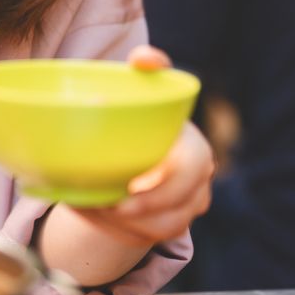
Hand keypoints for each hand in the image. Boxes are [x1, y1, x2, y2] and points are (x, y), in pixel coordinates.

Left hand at [71, 45, 212, 246]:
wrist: (140, 147)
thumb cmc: (141, 114)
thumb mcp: (143, 88)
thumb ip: (148, 67)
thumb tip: (144, 57)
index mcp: (194, 146)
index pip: (191, 169)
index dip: (164, 186)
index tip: (130, 189)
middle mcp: (199, 180)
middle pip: (177, 208)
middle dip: (139, 212)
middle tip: (107, 206)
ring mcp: (188, 206)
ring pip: (163, 227)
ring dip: (126, 224)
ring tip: (95, 208)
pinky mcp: (171, 224)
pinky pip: (149, 237)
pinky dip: (121, 230)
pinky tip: (100, 215)